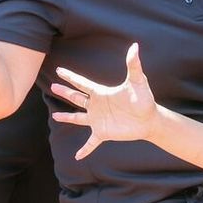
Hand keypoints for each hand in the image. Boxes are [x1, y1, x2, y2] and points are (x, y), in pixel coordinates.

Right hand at [49, 43, 159, 160]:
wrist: (150, 119)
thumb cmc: (144, 99)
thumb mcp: (138, 81)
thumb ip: (134, 64)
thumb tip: (135, 46)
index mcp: (102, 93)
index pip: (82, 84)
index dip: (71, 77)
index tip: (59, 70)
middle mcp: (97, 106)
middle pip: (77, 98)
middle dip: (65, 93)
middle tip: (52, 87)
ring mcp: (99, 120)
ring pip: (79, 118)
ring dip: (67, 118)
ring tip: (55, 117)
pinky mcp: (104, 133)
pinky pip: (91, 142)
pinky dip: (85, 149)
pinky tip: (77, 156)